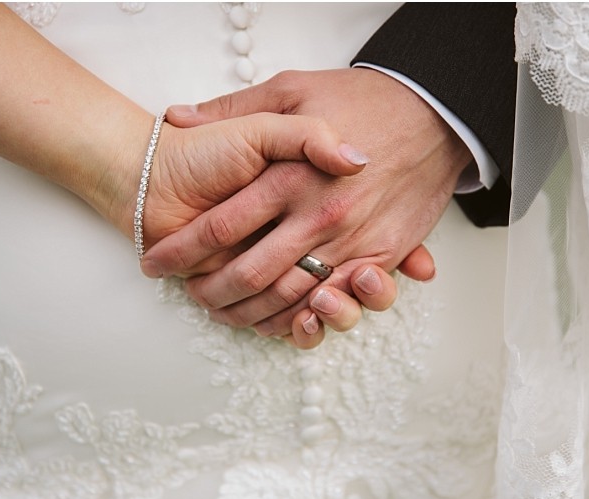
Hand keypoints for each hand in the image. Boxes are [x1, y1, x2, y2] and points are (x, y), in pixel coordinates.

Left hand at [144, 68, 470, 334]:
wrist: (431, 112)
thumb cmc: (362, 99)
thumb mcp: (292, 86)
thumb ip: (234, 106)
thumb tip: (178, 118)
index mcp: (291, 176)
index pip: (221, 226)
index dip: (182, 250)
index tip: (157, 261)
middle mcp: (319, 215)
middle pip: (250, 272)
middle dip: (210, 291)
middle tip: (188, 294)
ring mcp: (352, 240)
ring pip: (289, 296)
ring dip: (249, 312)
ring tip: (222, 313)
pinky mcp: (381, 255)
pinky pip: (336, 302)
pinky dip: (303, 320)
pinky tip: (277, 322)